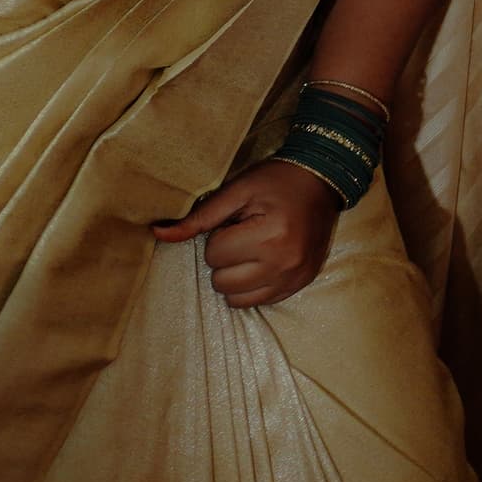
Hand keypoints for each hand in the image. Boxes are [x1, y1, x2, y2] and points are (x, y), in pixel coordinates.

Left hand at [154, 162, 341, 308]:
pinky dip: (253, 285)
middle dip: (225, 258)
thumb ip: (199, 216)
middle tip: (244, 234)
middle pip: (221, 281)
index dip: (219, 235)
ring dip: (236, 276)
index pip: (214, 255)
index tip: (237, 220)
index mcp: (270, 235)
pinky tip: (263, 260)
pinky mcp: (300, 284)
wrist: (323, 180)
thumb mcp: (238, 190)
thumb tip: (157, 233)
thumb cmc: (277, 181)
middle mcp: (284, 262)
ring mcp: (294, 277)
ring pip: (236, 298)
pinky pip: (258, 302)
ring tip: (252, 248)